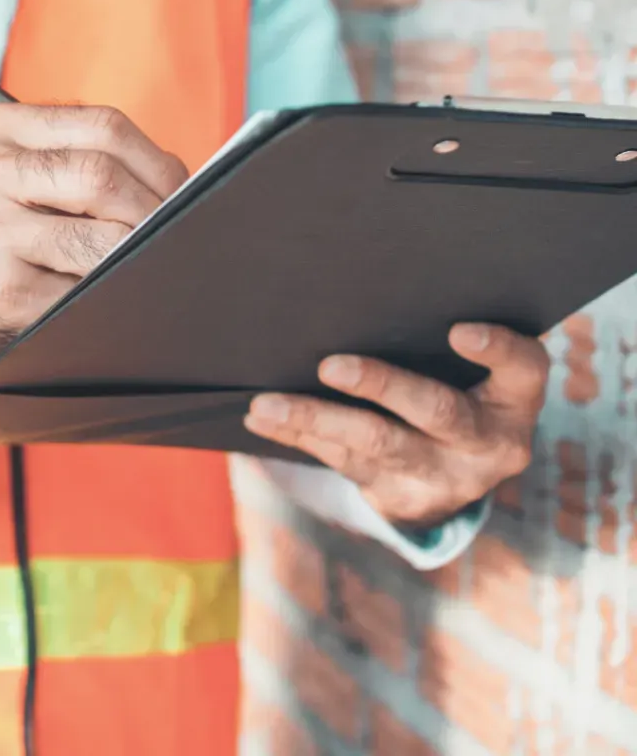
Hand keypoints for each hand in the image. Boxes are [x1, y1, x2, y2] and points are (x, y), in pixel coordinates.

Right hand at [0, 104, 187, 396]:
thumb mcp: (16, 179)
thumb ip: (79, 162)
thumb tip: (182, 183)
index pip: (102, 126)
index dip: (157, 161)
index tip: (183, 191)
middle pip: (102, 176)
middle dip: (155, 210)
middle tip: (178, 233)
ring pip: (101, 239)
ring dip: (137, 256)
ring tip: (146, 263)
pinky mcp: (0, 290)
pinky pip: (85, 290)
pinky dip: (111, 294)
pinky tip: (109, 296)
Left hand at [244, 324, 548, 525]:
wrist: (454, 481)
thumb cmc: (457, 391)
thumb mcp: (473, 374)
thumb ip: (438, 341)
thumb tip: (357, 285)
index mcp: (514, 401)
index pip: (522, 369)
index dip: (497, 350)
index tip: (458, 329)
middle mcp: (486, 444)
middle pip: (436, 411)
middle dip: (380, 386)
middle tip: (330, 366)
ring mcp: (443, 477)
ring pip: (375, 444)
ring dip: (314, 419)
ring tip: (266, 404)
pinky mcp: (399, 498)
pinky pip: (341, 462)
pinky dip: (298, 435)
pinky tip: (262, 419)